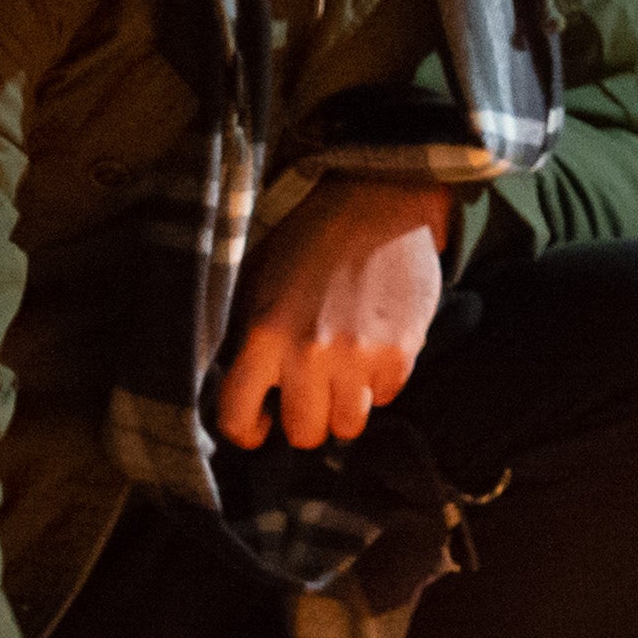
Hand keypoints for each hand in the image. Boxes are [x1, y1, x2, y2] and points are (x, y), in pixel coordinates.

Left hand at [212, 176, 450, 448]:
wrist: (375, 203)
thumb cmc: (308, 243)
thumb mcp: (256, 282)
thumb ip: (247, 339)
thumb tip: (247, 391)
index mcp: (264, 335)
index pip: (237, 416)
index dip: (247, 431)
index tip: (259, 425)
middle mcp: (309, 353)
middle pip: (304, 434)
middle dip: (306, 420)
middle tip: (310, 395)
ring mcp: (358, 357)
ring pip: (348, 427)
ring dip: (344, 407)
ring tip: (343, 375)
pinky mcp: (400, 354)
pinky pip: (386, 398)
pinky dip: (379, 383)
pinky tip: (372, 349)